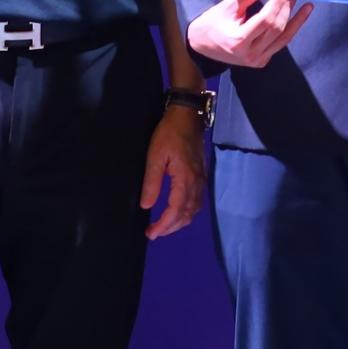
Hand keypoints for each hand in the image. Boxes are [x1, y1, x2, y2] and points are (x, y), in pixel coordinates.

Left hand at [139, 104, 206, 239]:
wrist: (188, 115)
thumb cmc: (169, 133)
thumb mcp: (155, 156)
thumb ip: (151, 182)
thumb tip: (146, 206)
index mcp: (185, 179)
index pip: (176, 210)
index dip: (164, 225)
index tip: (151, 233)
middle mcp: (196, 183)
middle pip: (187, 214)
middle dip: (171, 227)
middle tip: (154, 232)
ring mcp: (201, 179)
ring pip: (194, 210)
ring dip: (180, 222)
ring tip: (164, 226)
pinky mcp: (201, 175)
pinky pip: (197, 201)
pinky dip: (187, 212)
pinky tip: (177, 212)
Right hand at [186, 0, 312, 68]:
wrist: (202, 44)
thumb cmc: (212, 22)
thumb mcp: (228, 6)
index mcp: (239, 41)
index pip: (265, 20)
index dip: (277, 3)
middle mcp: (250, 54)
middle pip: (276, 29)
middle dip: (286, 9)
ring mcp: (257, 60)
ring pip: (283, 39)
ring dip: (296, 21)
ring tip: (306, 6)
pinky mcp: (261, 61)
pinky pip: (279, 43)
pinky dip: (289, 30)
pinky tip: (297, 18)